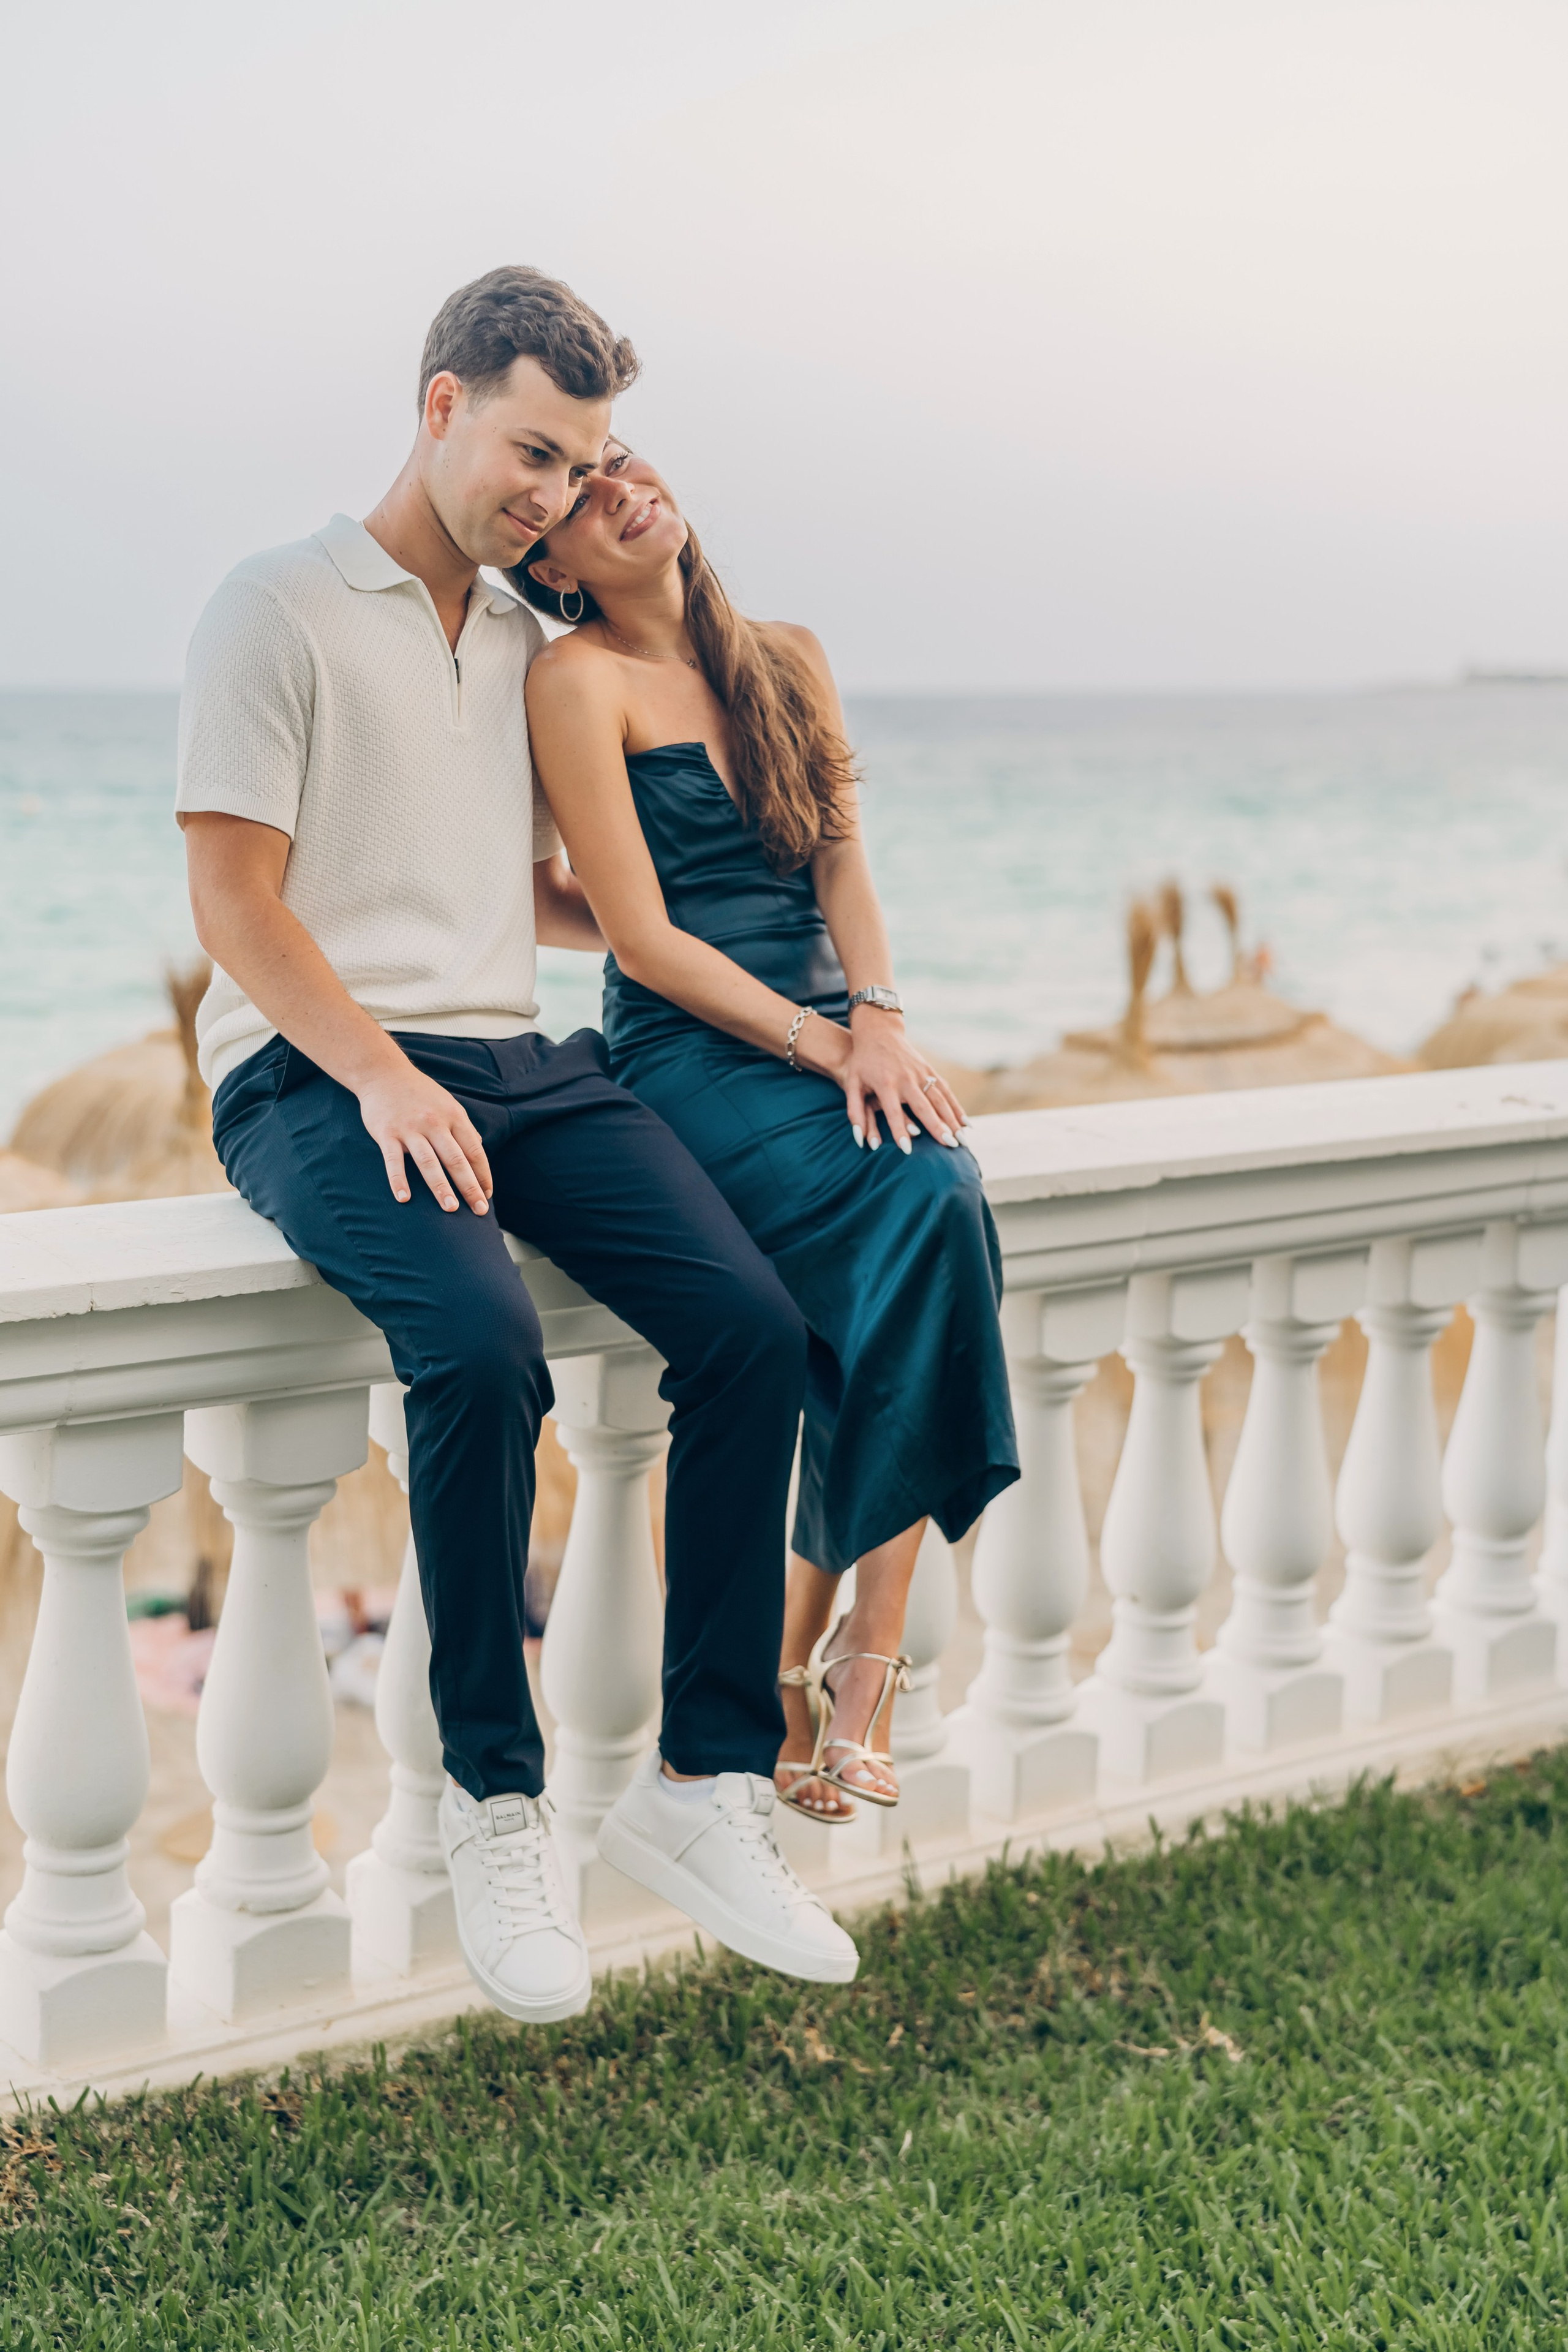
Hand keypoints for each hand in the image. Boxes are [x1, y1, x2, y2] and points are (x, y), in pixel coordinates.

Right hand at [357, 1061, 493, 1211]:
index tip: (488, 1194)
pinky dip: (398, 1180)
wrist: (383, 1072)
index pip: (474, 1151)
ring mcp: (410, 1128)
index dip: (483, 1175)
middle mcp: (434, 1123)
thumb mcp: (448, 1104)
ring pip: (428, 1162)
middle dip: (470, 1187)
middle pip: (456, 1160)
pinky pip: (393, 1160)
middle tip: (480, 1210)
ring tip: (451, 1209)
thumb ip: (462, 1128)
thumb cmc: (419, 1092)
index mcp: (454, 1116)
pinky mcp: (386, 1132)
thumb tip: (478, 1151)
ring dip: (440, 1187)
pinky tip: (404, 1199)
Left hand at [798, 1013, 967, 1152]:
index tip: (907, 1150)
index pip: (893, 1112)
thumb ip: (855, 1112)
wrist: (878, 1032)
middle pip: (924, 1107)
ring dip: (952, 1120)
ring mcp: (920, 1073)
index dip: (899, 1131)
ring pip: (940, 1100)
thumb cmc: (862, 1063)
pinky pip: (946, 1091)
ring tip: (962, 1140)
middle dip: (937, 1127)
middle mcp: (906, 1079)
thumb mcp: (852, 1084)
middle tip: (949, 1146)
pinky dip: (956, 1108)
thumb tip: (861, 1141)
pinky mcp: (929, 1070)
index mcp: (885, 1084)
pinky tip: (966, 1124)